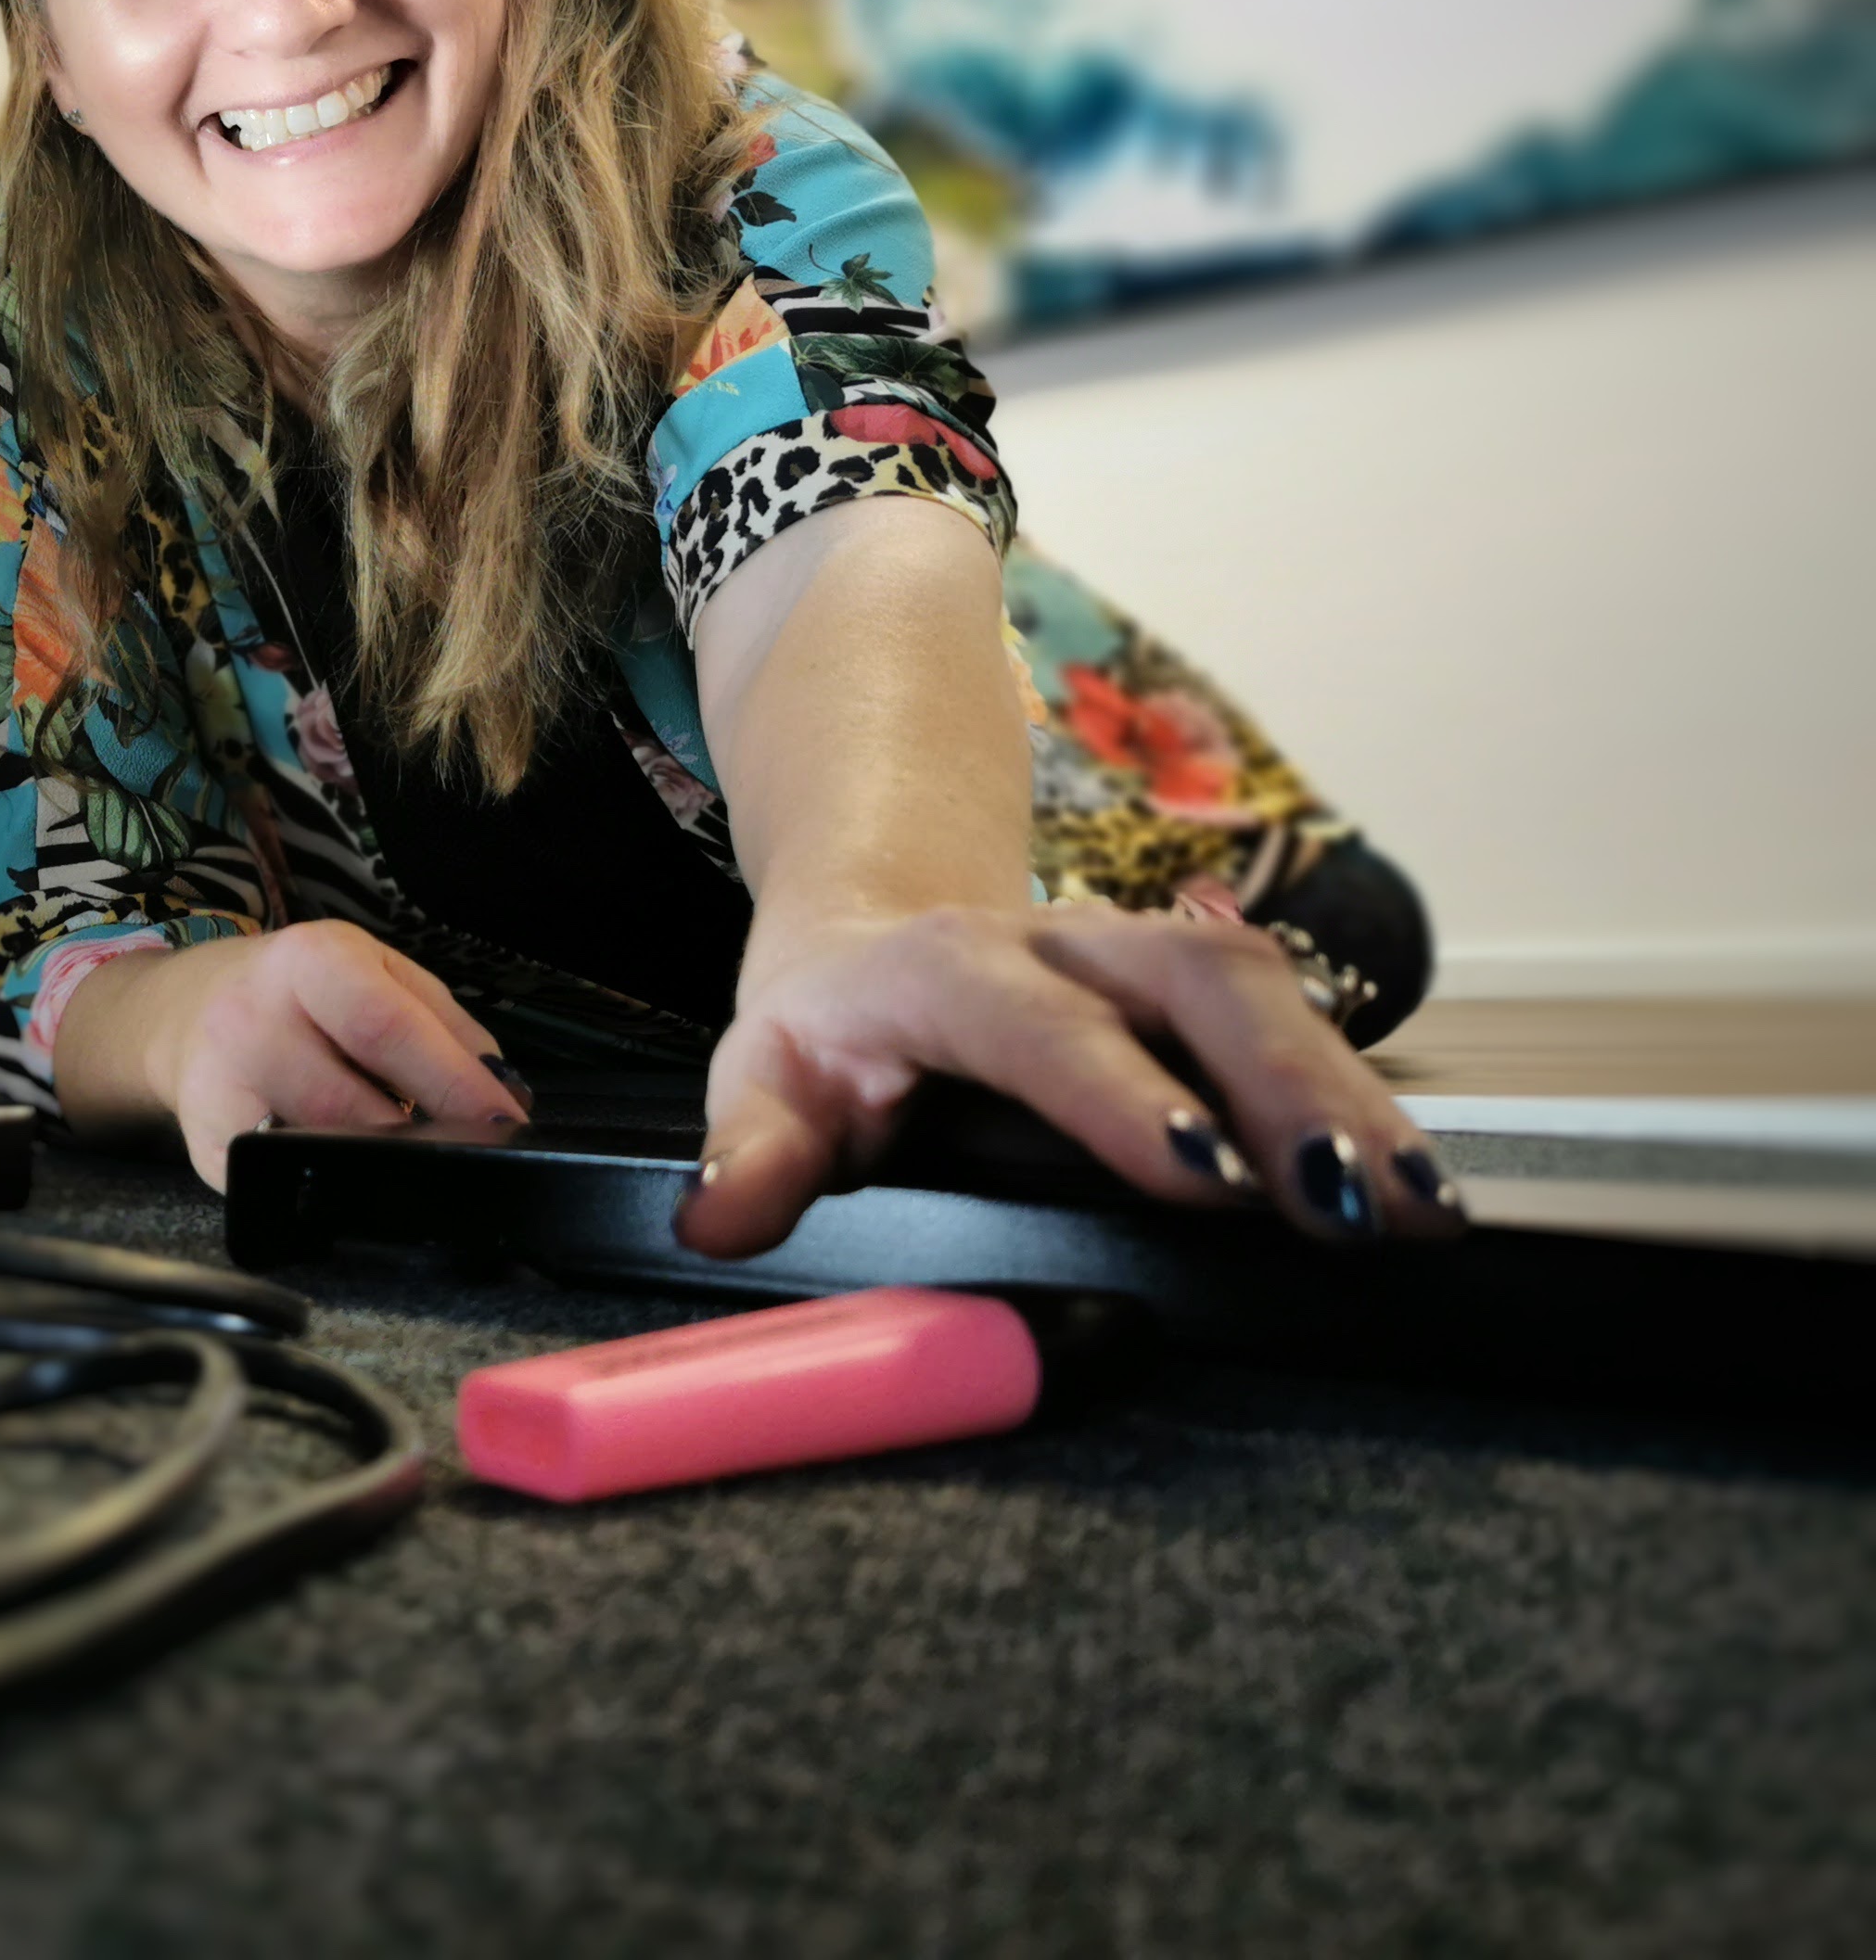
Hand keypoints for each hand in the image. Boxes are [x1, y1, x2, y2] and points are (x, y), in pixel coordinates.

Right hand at [64, 922, 531, 1189]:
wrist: (186, 1009)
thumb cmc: (300, 991)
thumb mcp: (374, 972)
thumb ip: (443, 1022)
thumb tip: (500, 1092)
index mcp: (308, 962)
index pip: (385, 1027)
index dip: (451, 1082)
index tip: (503, 1123)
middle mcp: (250, 1020)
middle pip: (345, 1103)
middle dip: (418, 1138)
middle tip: (464, 1152)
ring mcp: (217, 1088)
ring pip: (309, 1150)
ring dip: (372, 1166)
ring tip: (406, 1159)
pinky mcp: (202, 1146)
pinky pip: (276, 1183)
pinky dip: (323, 1187)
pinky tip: (345, 1174)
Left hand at [675, 899, 1463, 1256]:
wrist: (876, 929)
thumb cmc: (828, 1029)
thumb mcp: (764, 1078)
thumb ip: (751, 1149)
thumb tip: (718, 1214)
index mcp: (949, 970)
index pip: (1039, 1022)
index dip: (1121, 1093)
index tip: (1200, 1174)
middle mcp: (1065, 943)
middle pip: (1197, 981)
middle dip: (1288, 1086)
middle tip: (1356, 1205)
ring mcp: (1147, 956)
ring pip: (1268, 993)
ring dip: (1352, 1096)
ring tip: (1424, 1211)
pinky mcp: (1206, 988)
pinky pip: (1301, 1019)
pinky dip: (1368, 1102)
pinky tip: (1424, 1190)